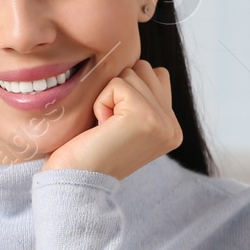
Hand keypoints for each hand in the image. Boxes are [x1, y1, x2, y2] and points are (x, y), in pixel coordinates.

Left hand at [41, 59, 182, 179]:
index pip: (156, 76)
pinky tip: (101, 128)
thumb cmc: (89, 151)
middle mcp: (173, 126)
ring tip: (106, 127)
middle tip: (109, 125)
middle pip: (144, 69)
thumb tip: (140, 67)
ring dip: (109, 96)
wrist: (76, 182)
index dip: (126, 91)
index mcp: (171, 128)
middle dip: (119, 90)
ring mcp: (163, 122)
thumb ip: (142, 98)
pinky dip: (101, 102)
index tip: (115, 125)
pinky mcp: (146, 117)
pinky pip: (117, 84)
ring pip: (132, 73)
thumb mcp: (124, 124)